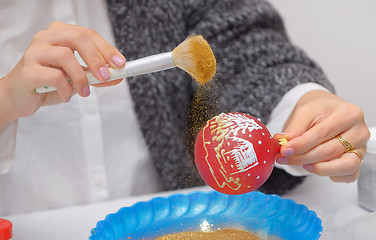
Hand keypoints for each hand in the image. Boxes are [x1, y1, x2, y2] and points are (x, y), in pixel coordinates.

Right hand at [0, 21, 124, 120]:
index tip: (120, 63)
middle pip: (78, 37)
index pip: (88, 34)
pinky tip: (66, 96)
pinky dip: (66, 89)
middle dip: (96, 58)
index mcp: (60, 34)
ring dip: (81, 78)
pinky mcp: (27, 70)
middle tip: (105, 76)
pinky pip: (54, 76)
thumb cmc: (48, 83)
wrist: (19, 97)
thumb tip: (118, 76)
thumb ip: (96, 76)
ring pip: (66, 56)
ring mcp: (35, 51)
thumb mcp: (77, 78)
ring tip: (83, 92)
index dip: (106, 48)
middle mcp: (46, 37)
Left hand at [274, 90, 369, 182]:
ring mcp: (361, 148)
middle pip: (330, 151)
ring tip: (302, 164)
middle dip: (303, 157)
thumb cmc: (320, 111)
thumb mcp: (305, 112)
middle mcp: (359, 132)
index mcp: (349, 114)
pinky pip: (349, 175)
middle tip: (284, 158)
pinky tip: (315, 168)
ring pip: (344, 166)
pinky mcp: (358, 161)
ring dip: (319, 169)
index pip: (323, 133)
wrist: (328, 112)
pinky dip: (332, 175)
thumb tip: (282, 141)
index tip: (284, 150)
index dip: (301, 144)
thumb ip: (294, 128)